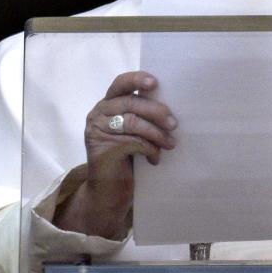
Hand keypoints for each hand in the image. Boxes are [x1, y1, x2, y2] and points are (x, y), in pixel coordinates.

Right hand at [55, 71, 176, 236]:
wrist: (108, 193)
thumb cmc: (125, 159)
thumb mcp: (133, 132)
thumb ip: (141, 116)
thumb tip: (170, 105)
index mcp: (106, 105)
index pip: (119, 84)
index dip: (137, 79)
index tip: (155, 82)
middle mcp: (98, 114)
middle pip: (131, 103)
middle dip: (156, 111)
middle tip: (174, 124)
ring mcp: (97, 131)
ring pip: (133, 122)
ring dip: (157, 133)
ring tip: (170, 144)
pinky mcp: (102, 149)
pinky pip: (134, 142)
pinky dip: (150, 150)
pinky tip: (155, 159)